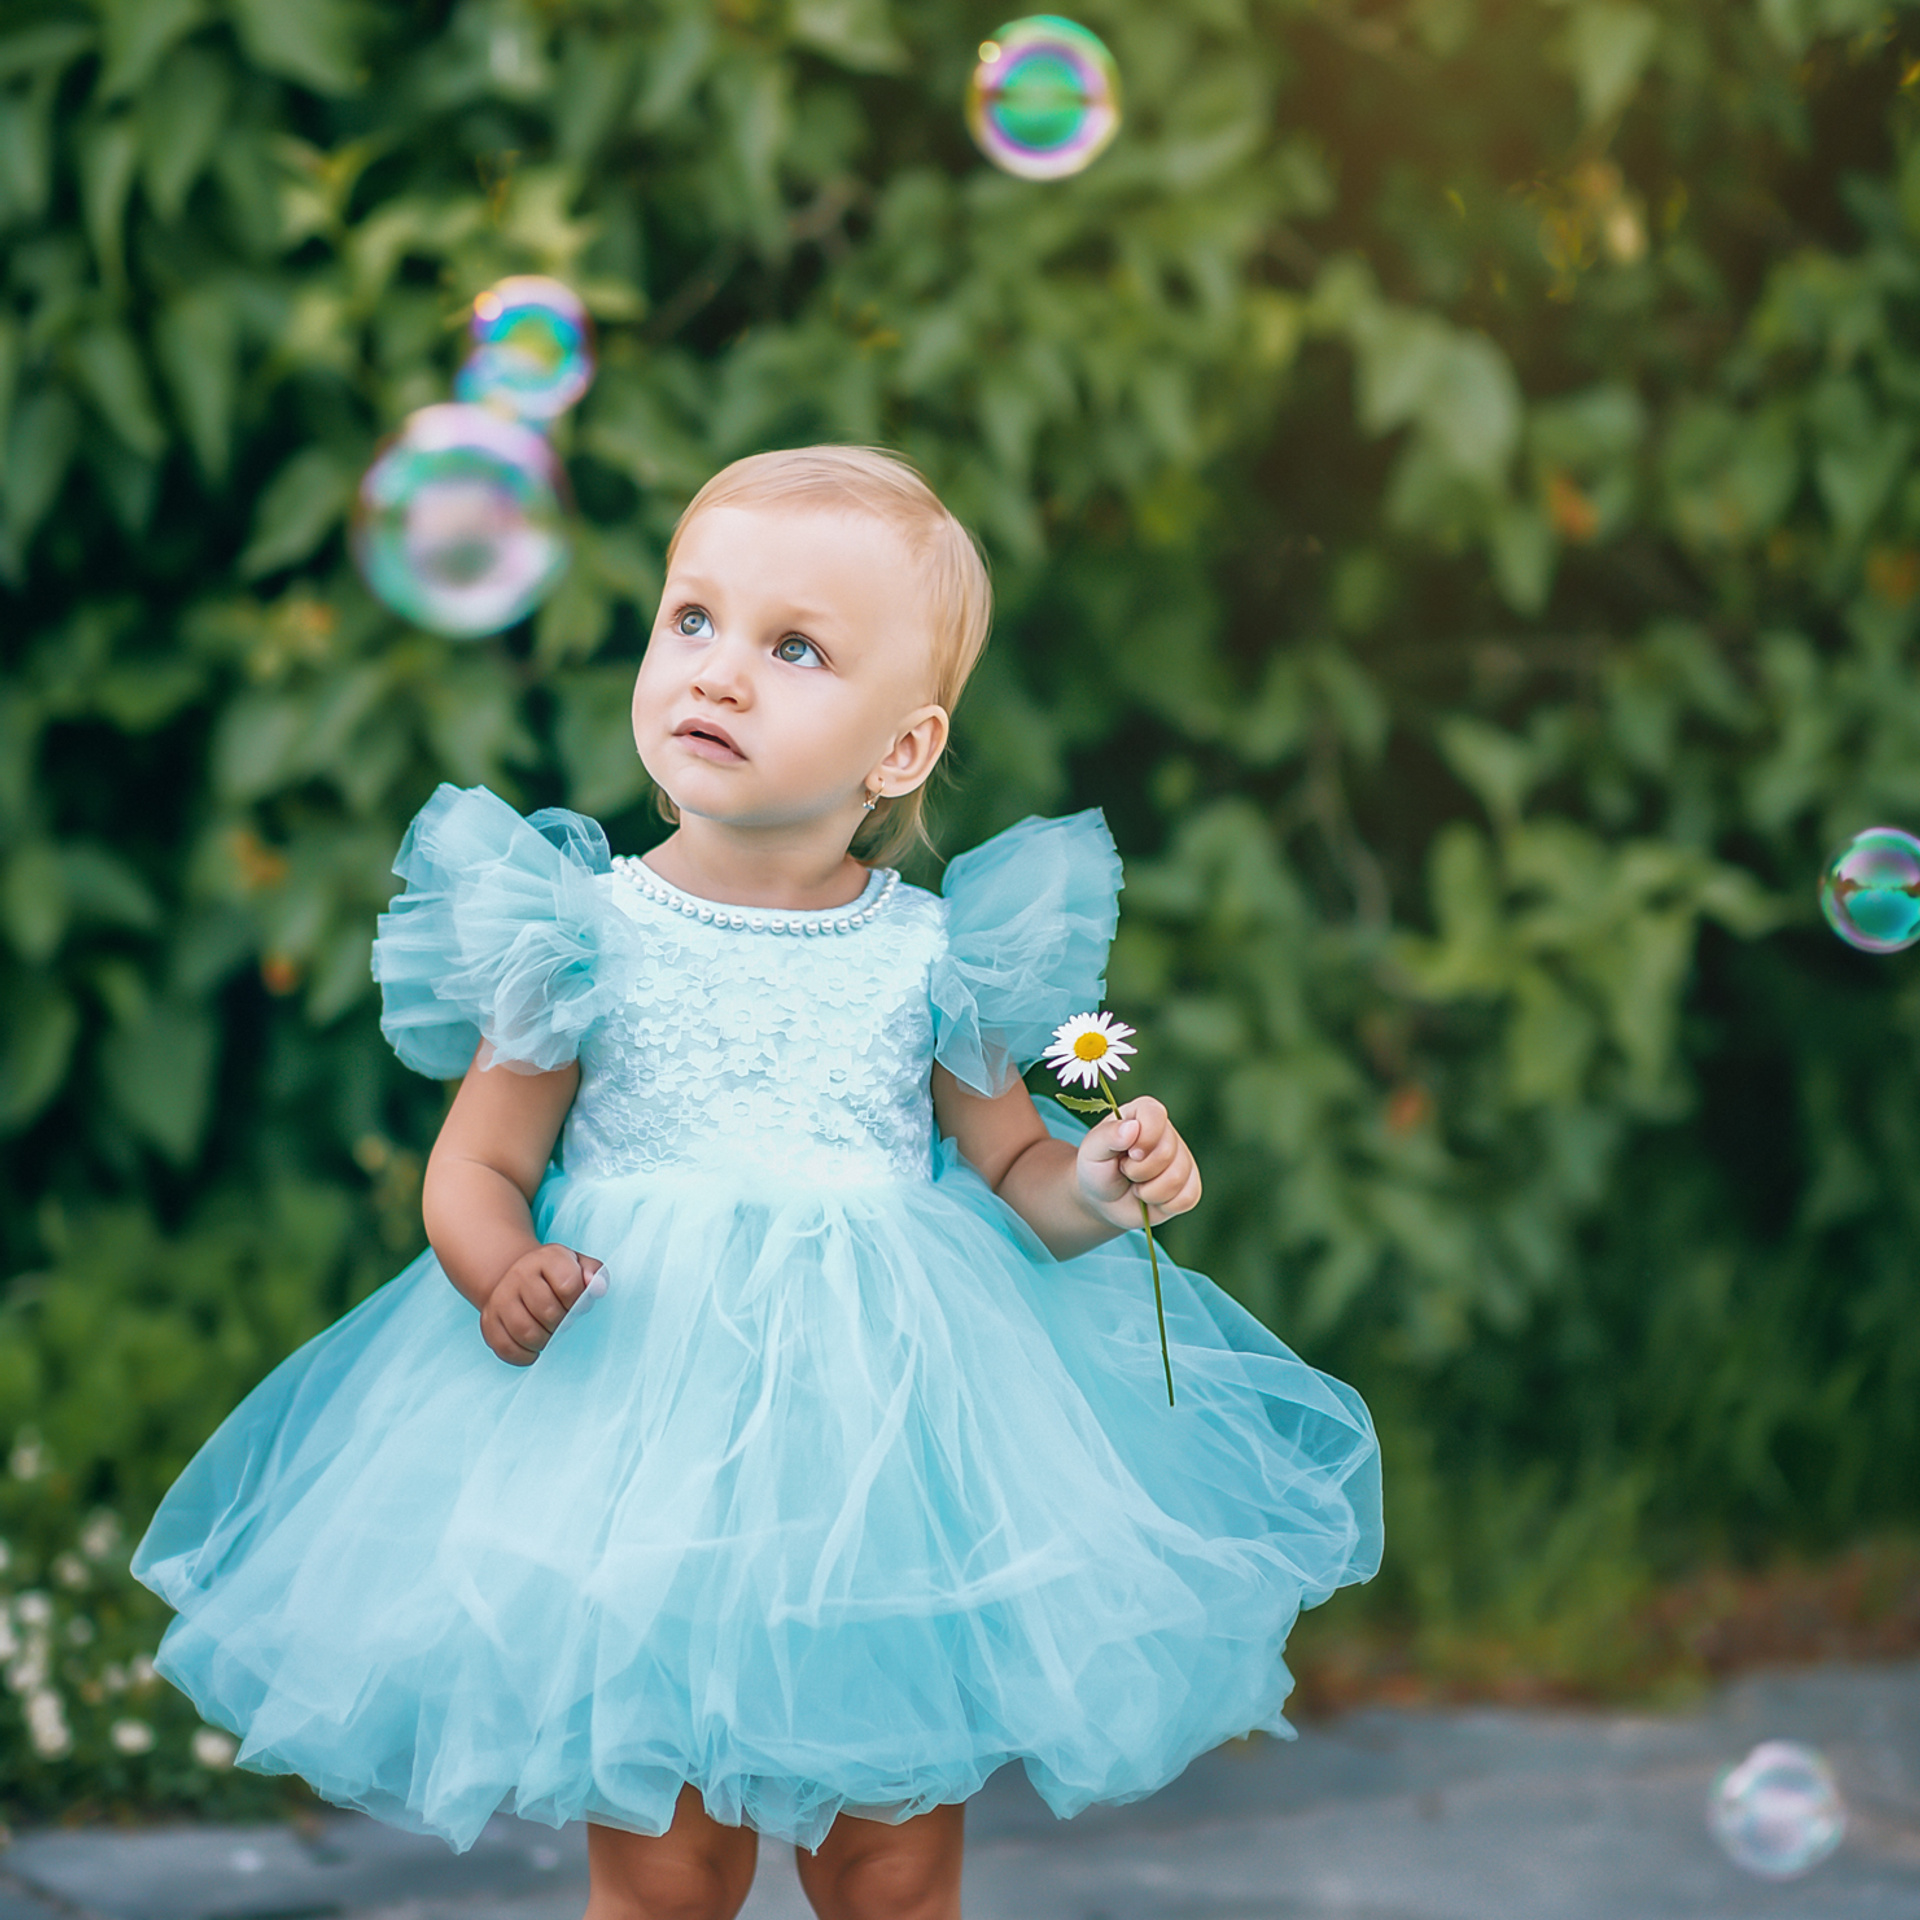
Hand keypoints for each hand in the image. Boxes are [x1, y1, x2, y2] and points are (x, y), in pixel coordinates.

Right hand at [480, 1244, 602, 1365]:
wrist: (517, 1278)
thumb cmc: (557, 1277)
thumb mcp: (579, 1267)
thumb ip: (595, 1274)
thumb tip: (597, 1288)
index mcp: (547, 1258)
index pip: (568, 1285)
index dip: (577, 1302)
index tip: (575, 1305)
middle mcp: (520, 1274)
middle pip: (547, 1311)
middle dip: (561, 1324)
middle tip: (562, 1323)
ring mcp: (501, 1297)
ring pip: (526, 1332)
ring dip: (544, 1342)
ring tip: (549, 1336)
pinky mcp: (488, 1320)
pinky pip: (505, 1347)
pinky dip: (524, 1356)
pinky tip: (534, 1349)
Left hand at [1075, 1097, 1201, 1232]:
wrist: (1104, 1201)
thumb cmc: (1097, 1169)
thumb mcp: (1092, 1151)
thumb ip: (1107, 1135)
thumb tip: (1132, 1127)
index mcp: (1143, 1113)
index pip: (1155, 1115)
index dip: (1144, 1138)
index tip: (1128, 1154)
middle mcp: (1168, 1133)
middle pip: (1166, 1152)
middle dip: (1138, 1171)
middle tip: (1125, 1172)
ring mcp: (1183, 1159)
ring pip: (1177, 1178)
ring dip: (1148, 1191)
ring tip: (1136, 1186)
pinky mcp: (1190, 1185)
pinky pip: (1187, 1198)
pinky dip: (1164, 1205)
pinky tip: (1151, 1199)